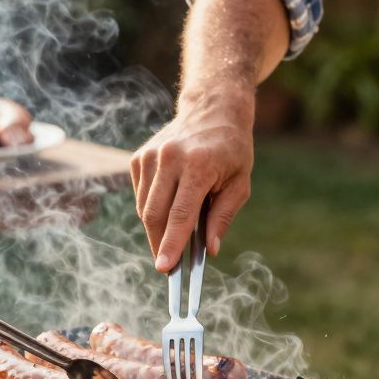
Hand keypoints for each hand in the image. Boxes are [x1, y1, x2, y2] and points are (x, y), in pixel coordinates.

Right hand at [131, 89, 254, 271]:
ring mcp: (150, 156)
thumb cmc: (231, 150)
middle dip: (159, 244)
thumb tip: (209, 250)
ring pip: (144, 208)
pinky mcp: (139, 157)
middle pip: (155, 214)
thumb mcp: (240, 183)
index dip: (171, 244)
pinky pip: (140, 196)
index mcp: (198, 164)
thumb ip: (223, 217)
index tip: (164, 268)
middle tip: (168, 266)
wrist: (212, 109)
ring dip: (155, 230)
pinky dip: (151, 210)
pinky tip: (167, 209)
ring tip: (171, 239)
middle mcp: (169, 158)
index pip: (180, 214)